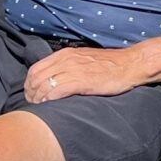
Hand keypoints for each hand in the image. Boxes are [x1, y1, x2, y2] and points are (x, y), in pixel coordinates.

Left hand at [25, 45, 144, 102]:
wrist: (131, 65)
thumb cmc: (111, 64)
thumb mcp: (85, 59)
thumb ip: (69, 64)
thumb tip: (56, 76)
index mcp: (66, 54)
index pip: (36, 68)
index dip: (30, 83)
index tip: (32, 94)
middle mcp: (66, 60)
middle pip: (36, 78)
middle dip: (30, 93)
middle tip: (33, 103)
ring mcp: (73, 70)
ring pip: (43, 85)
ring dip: (38, 99)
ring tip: (40, 106)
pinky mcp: (81, 82)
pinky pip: (55, 92)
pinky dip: (48, 100)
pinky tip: (50, 105)